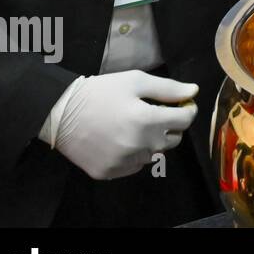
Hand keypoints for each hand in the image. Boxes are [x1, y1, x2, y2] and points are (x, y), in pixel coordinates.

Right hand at [53, 71, 197, 179]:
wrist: (60, 113)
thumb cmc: (100, 93)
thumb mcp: (135, 81)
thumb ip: (168, 88)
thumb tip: (193, 91)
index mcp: (148, 121)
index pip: (185, 120)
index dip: (187, 109)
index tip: (181, 104)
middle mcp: (139, 145)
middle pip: (173, 139)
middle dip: (171, 125)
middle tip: (155, 112)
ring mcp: (124, 162)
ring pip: (154, 154)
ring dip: (152, 140)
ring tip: (135, 125)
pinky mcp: (110, 172)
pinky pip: (135, 165)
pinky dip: (135, 154)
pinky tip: (122, 139)